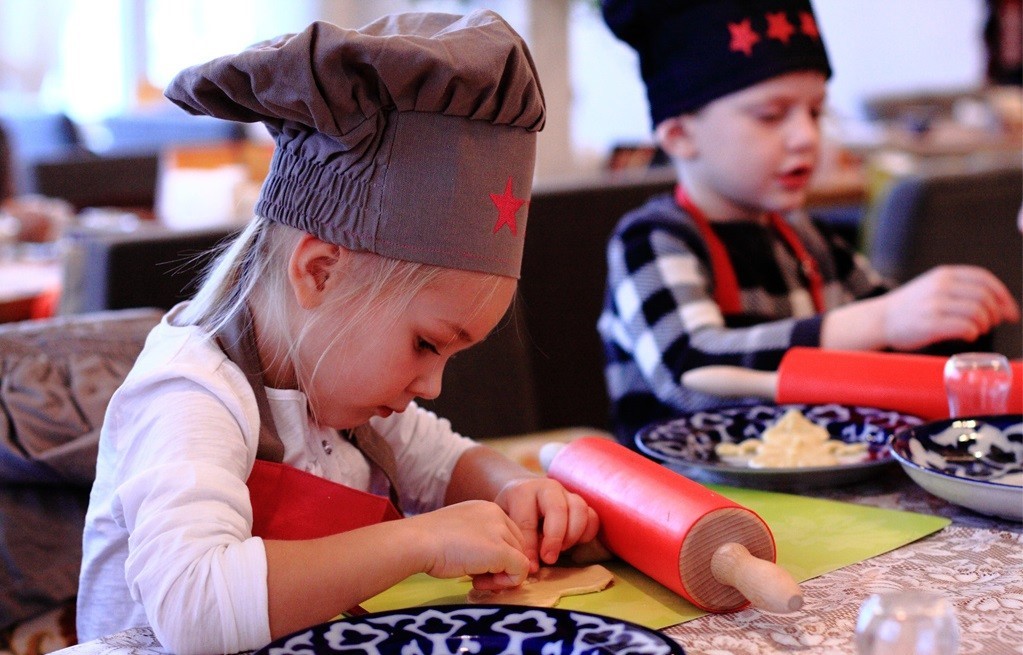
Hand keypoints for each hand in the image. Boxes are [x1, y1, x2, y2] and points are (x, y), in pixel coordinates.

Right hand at [407, 500, 530, 587]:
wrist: (417, 541)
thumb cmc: (428, 540)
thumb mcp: (460, 532)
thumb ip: (479, 541)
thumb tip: (492, 564)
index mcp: (486, 508)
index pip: (508, 535)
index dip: (498, 556)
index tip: (478, 567)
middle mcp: (497, 514)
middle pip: (517, 546)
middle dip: (502, 567)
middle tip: (478, 578)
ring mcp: (500, 531)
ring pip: (520, 559)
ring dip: (501, 576)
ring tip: (476, 580)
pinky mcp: (500, 550)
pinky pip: (519, 571)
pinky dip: (506, 582)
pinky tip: (480, 582)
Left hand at [494, 477, 599, 572]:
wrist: (522, 488)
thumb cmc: (511, 509)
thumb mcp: (505, 520)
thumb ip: (515, 540)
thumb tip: (531, 568)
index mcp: (523, 492)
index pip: (528, 521)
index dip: (529, 547)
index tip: (529, 566)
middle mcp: (548, 488)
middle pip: (558, 509)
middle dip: (555, 538)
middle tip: (549, 559)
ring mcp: (567, 493)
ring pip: (580, 509)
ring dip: (573, 535)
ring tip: (561, 550)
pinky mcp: (580, 502)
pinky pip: (592, 516)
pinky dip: (587, 533)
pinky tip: (574, 544)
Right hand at [879, 265, 1019, 349]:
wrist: (879, 320)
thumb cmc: (910, 307)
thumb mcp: (933, 286)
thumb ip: (960, 288)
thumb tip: (997, 304)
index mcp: (944, 275)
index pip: (985, 280)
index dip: (1004, 296)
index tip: (1010, 312)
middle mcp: (941, 286)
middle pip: (985, 297)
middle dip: (996, 313)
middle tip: (993, 324)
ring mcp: (935, 305)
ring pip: (978, 312)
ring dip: (985, 324)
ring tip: (978, 330)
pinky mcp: (930, 324)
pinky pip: (965, 327)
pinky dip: (973, 333)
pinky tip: (967, 335)